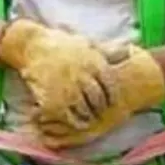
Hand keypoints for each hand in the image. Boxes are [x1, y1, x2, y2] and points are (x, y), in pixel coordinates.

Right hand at [0, 20, 117, 130]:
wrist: (34, 46)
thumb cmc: (64, 45)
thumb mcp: (89, 44)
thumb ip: (110, 51)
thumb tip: (130, 50)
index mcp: (94, 63)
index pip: (111, 85)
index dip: (113, 96)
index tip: (113, 102)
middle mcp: (83, 77)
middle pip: (99, 100)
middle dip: (101, 109)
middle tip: (101, 113)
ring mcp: (68, 89)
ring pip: (85, 110)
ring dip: (89, 117)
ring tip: (90, 119)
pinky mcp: (53, 99)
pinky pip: (68, 116)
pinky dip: (73, 121)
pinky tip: (75, 121)